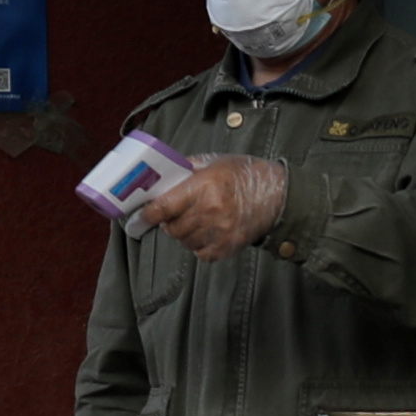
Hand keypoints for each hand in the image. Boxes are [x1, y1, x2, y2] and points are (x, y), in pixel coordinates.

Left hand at [132, 154, 290, 261]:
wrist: (280, 196)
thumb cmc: (248, 176)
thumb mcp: (216, 162)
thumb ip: (188, 168)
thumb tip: (162, 175)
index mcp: (204, 186)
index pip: (163, 208)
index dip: (144, 217)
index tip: (135, 221)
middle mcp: (210, 211)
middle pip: (171, 228)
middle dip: (168, 222)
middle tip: (176, 212)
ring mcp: (220, 231)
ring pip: (184, 241)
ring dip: (184, 233)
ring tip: (197, 220)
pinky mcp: (228, 246)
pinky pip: (201, 253)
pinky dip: (199, 246)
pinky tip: (208, 232)